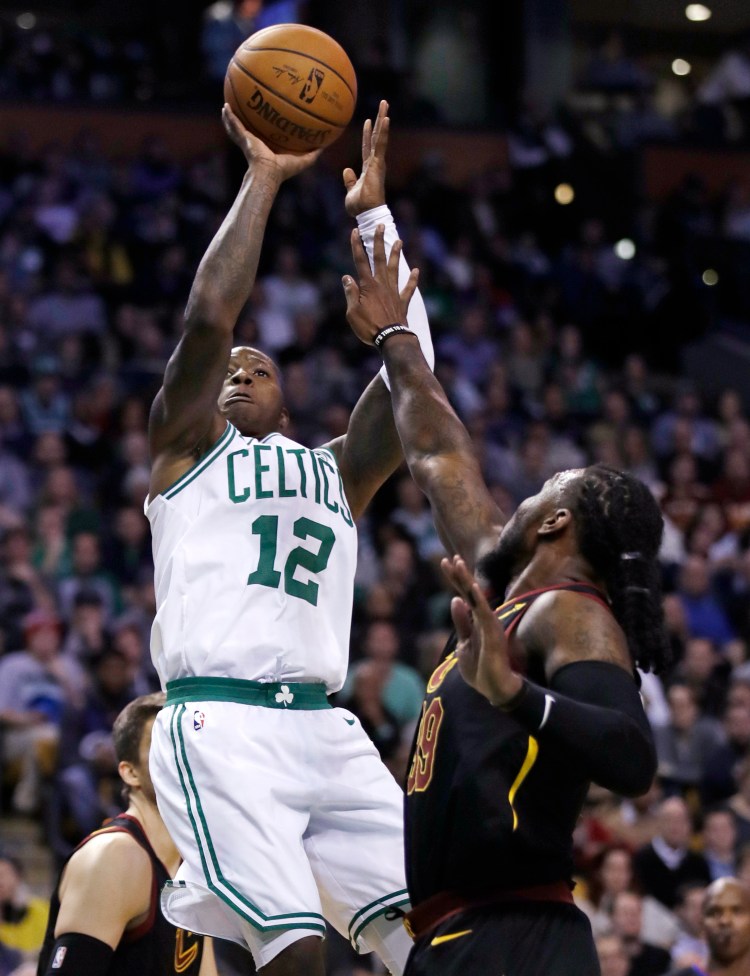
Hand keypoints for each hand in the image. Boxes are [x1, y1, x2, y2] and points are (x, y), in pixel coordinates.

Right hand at [222, 103, 322, 180]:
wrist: (269, 173)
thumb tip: (325, 146)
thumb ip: (313, 154)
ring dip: (230, 118)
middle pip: (247, 130)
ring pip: (236, 127)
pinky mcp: (243, 139)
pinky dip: (228, 117)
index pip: (263, 138)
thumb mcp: (302, 161)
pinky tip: (225, 107)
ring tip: (226, 106)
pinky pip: (234, 125)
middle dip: (243, 121)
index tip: (262, 120)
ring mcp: (247, 141)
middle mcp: (254, 144)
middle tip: (241, 110)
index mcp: (265, 149)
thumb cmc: (283, 170)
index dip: (262, 130)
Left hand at [343, 99, 388, 216]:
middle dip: (379, 120)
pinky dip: (383, 131)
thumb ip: (350, 181)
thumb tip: (346, 170)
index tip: (368, 120)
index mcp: (368, 168)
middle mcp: (375, 163)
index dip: (367, 134)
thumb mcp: (351, 191)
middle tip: (383, 104)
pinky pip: (381, 144)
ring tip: (385, 103)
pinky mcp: (378, 163)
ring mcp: (377, 162)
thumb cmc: (359, 206)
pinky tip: (385, 118)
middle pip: (376, 137)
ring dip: (382, 118)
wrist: (366, 212)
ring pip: (380, 136)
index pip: (367, 147)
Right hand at [343, 224, 418, 344]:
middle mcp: (382, 285)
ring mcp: (394, 292)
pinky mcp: (402, 302)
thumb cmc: (368, 327)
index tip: (355, 231)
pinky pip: (408, 289)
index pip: (360, 261)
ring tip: (399, 241)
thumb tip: (346, 277)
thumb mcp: (352, 312)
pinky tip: (417, 271)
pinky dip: (413, 280)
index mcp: (368, 286)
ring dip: (396, 255)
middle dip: (379, 241)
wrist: (390, 339)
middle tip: (381, 226)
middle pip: (379, 259)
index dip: (357, 246)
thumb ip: (350, 293)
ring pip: (395, 269)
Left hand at [441, 555, 523, 705]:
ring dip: (466, 579)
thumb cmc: (481, 668)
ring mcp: (489, 623)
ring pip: (476, 596)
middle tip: (448, 557)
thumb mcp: (464, 643)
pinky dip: (477, 597)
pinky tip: (470, 585)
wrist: (495, 688)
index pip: (464, 594)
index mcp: (476, 620)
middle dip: (458, 574)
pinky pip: (483, 611)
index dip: (455, 578)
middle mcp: (484, 617)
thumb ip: (461, 622)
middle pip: (469, 591)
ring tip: (457, 562)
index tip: (445, 562)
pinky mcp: (493, 631)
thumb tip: (455, 599)